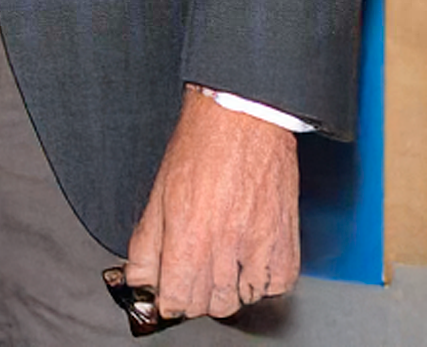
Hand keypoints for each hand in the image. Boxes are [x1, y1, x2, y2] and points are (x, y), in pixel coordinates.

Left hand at [124, 86, 299, 319]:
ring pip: (240, 301)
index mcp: (189, 233)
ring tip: (218, 262)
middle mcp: (226, 246)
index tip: (166, 295)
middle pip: (209, 306)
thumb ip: (147, 242)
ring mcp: (260, 250)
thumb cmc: (200, 147)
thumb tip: (138, 278)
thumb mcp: (160, 192)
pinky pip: (274, 289)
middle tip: (189, 273)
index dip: (167, 300)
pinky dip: (260, 283)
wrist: (243, 120)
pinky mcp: (287, 248)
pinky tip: (246, 260)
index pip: (177, 298)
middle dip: (194, 297)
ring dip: (226, 291)